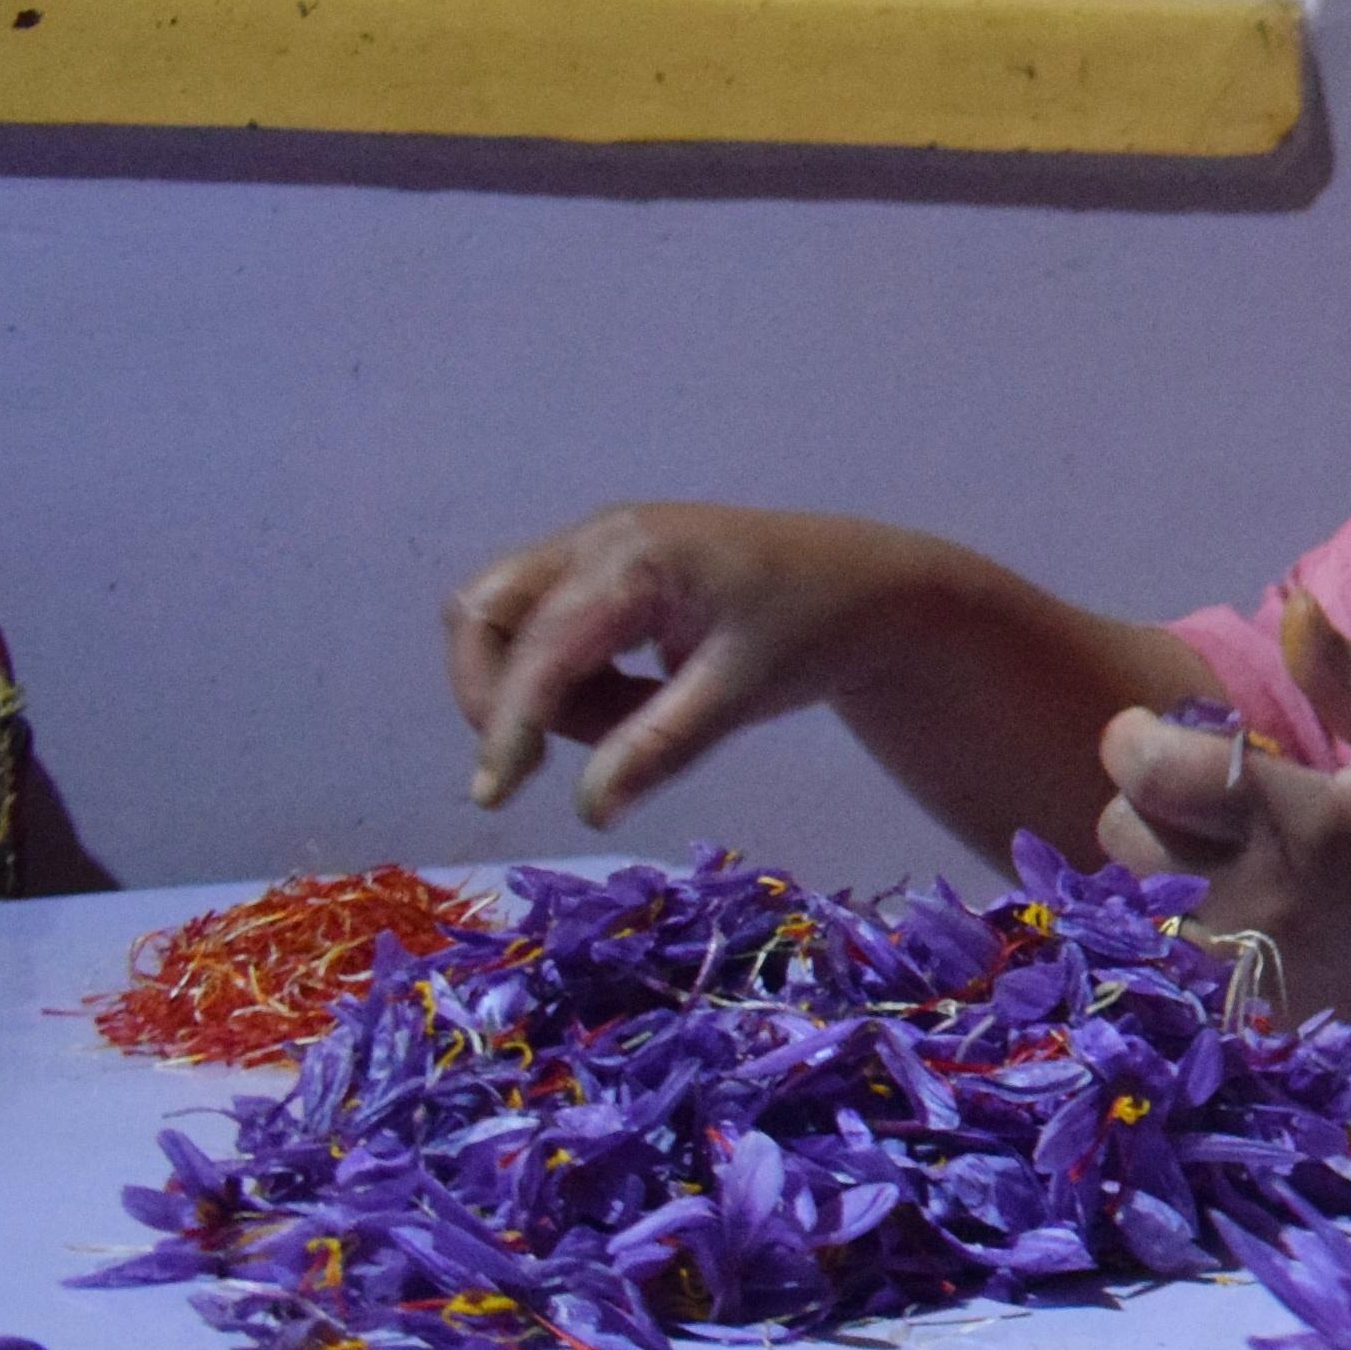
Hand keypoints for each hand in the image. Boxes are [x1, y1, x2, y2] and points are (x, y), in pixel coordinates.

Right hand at [448, 503, 956, 825]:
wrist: (867, 587)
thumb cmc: (815, 630)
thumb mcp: (745, 693)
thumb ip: (662, 747)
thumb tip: (588, 811)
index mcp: (635, 557)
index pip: (541, 647)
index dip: (508, 724)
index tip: (494, 797)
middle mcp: (597, 538)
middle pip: (483, 612)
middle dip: (497, 693)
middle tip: (548, 761)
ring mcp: (592, 548)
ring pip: (505, 624)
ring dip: (544, 691)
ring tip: (645, 711)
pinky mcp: (598, 572)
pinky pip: (541, 629)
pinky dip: (569, 678)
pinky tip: (644, 694)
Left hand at [1091, 591, 1350, 1077]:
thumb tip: (1294, 606)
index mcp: (1308, 823)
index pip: (1153, 771)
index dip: (1138, 738)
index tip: (1163, 730)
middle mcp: (1263, 900)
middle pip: (1123, 833)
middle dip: (1145, 798)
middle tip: (1199, 792)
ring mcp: (1249, 968)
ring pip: (1129, 899)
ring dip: (1154, 862)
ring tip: (1211, 848)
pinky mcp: (1245, 1013)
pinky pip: (1163, 955)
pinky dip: (1175, 921)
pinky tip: (1226, 904)